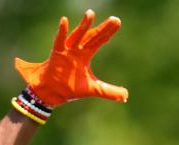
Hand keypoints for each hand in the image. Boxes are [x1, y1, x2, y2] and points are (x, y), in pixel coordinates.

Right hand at [14, 9, 128, 106]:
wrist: (52, 93)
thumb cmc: (70, 88)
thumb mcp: (93, 89)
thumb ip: (109, 91)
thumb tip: (126, 96)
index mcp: (86, 55)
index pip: (99, 41)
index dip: (108, 32)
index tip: (117, 22)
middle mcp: (77, 50)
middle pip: (92, 36)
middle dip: (103, 28)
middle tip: (115, 20)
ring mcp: (67, 51)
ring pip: (76, 35)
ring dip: (83, 25)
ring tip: (90, 14)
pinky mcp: (57, 54)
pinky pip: (59, 41)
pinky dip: (62, 32)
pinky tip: (64, 21)